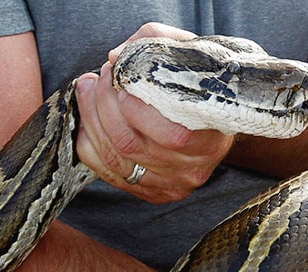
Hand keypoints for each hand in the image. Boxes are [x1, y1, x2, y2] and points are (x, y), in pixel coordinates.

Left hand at [75, 23, 233, 203]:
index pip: (170, 134)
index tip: (121, 76)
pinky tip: (89, 120)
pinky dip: (90, 144)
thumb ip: (155, 43)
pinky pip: (108, 173)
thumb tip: (117, 56)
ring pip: (115, 158)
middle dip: (103, 106)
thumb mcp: (190, 55)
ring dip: (91, 120)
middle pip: (131, 144)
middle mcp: (192, 169)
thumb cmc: (201, 85)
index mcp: (211, 140)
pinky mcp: (153, 193)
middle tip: (100, 78)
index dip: (134, 107)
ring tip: (89, 90)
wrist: (218, 118)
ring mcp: (172, 185)